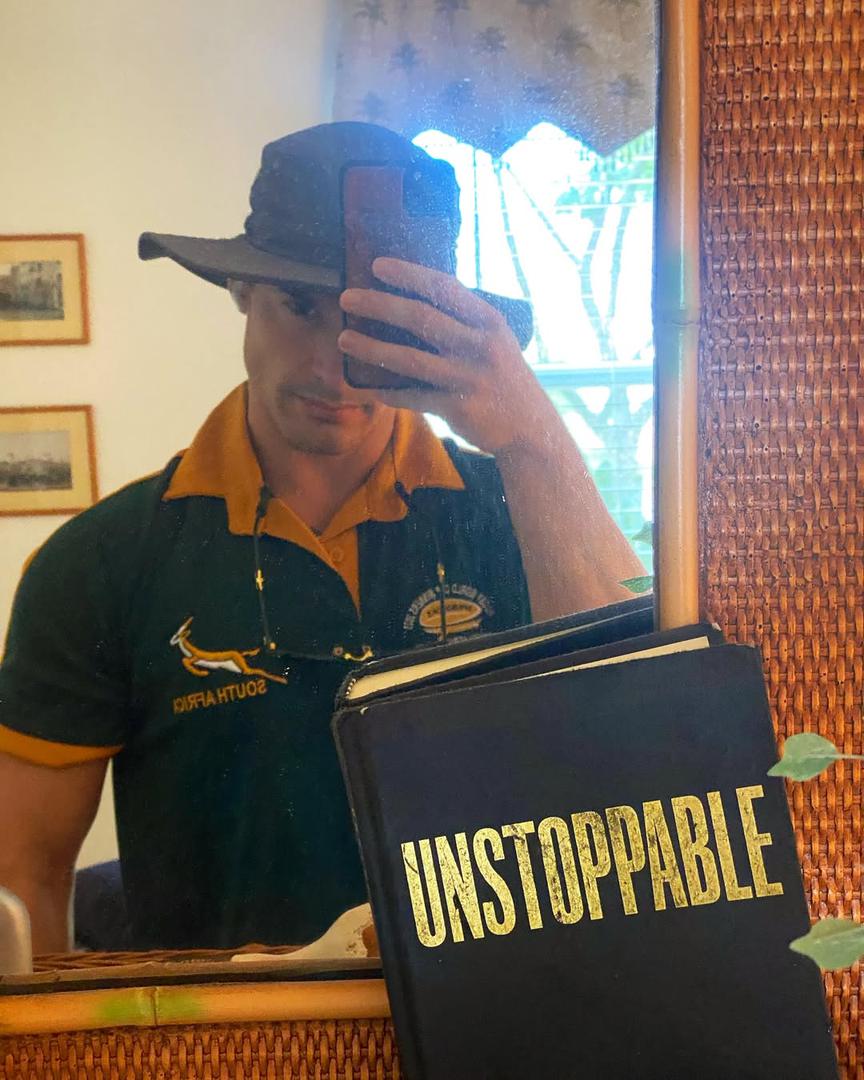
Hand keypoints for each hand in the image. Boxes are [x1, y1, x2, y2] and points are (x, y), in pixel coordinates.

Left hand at [337, 258, 559, 453]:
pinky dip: (389, 392)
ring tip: (343, 339)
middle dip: (379, 305)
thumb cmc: (504, 379)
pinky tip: (368, 387)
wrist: (530, 428)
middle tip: (347, 298)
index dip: (409, 275)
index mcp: (489, 322)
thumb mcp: (495, 342)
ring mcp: (468, 378)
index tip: (377, 265)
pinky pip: (413, 396)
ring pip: (410, 360)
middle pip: (421, 319)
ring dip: (372, 348)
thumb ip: (464, 323)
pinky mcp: (458, 408)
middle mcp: (480, 346)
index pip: (444, 288)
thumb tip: (414, 302)